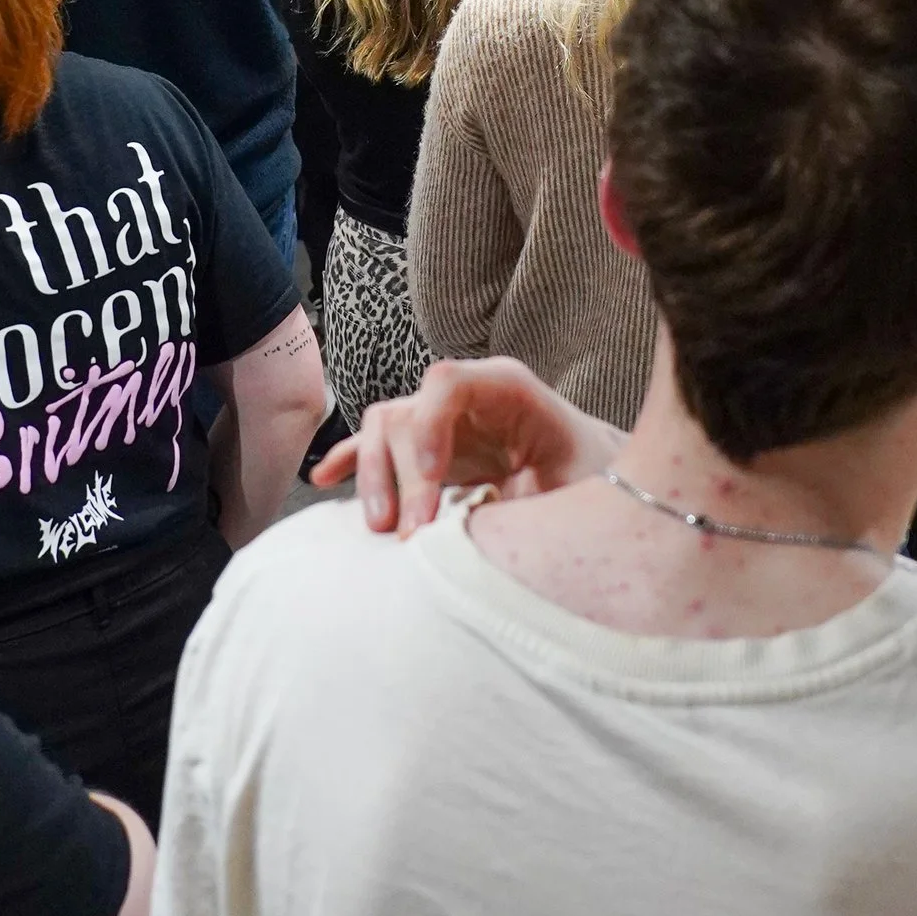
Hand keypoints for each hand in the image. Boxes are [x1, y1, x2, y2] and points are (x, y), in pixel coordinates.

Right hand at [312, 356, 600, 535]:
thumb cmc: (591, 477)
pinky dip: (348, 460)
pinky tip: (323, 480)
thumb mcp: (578, 487)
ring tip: (380, 528)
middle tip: (411, 534)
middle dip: (399, 475)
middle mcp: (465, 397)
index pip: (448, 381)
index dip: (430, 423)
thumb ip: (535, 500)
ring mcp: (439, 420)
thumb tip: (484, 531)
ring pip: (382, 429)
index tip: (432, 479)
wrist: (593, 475)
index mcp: (507, 389)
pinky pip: (373, 445)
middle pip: (406, 414)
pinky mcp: (424, 448)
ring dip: (371, 476)